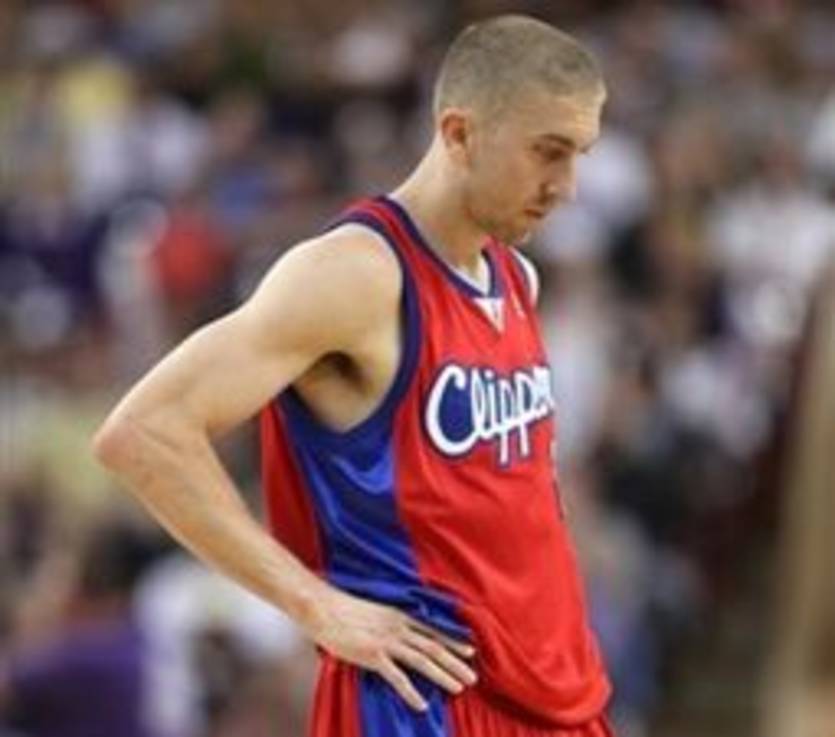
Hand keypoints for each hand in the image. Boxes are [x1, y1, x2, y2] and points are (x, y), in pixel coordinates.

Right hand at [304, 585, 476, 710]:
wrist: (323, 607)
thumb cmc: (344, 610)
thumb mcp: (374, 612)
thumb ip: (389, 623)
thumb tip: (399, 634)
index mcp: (399, 616)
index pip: (433, 630)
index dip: (453, 641)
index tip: (470, 651)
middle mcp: (398, 628)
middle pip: (434, 646)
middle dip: (455, 662)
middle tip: (474, 677)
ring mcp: (387, 641)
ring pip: (423, 660)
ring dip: (443, 675)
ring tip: (459, 688)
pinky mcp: (372, 656)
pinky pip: (397, 677)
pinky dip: (411, 692)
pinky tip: (422, 705)